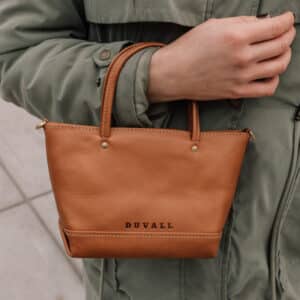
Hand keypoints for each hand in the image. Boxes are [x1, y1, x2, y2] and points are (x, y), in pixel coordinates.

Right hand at [148, 11, 295, 101]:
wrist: (172, 74)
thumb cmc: (188, 48)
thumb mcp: (213, 26)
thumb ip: (241, 23)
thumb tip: (262, 23)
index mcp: (237, 36)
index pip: (277, 27)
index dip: (288, 20)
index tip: (288, 19)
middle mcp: (242, 57)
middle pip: (281, 45)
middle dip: (288, 35)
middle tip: (285, 32)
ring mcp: (241, 77)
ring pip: (279, 66)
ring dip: (285, 55)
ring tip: (280, 51)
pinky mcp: (236, 92)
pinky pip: (267, 88)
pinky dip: (274, 79)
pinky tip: (269, 72)